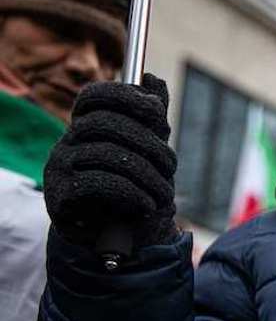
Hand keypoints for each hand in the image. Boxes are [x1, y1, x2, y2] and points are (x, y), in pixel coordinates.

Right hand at [43, 73, 177, 247]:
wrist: (117, 240)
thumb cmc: (132, 191)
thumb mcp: (147, 154)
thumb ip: (150, 120)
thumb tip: (154, 80)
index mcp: (87, 128)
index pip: (95, 96)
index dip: (125, 96)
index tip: (156, 110)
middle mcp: (68, 143)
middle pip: (105, 123)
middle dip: (148, 144)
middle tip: (171, 166)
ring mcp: (59, 168)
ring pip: (106, 154)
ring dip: (146, 175)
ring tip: (163, 194)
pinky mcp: (60, 196)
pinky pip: (96, 183)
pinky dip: (130, 192)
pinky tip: (145, 204)